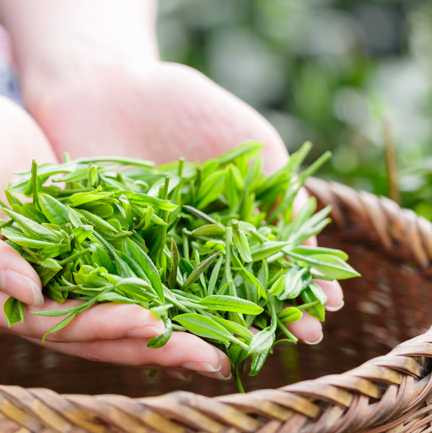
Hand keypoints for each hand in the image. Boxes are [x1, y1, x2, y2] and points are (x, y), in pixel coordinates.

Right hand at [0, 88, 231, 378]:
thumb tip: (28, 291)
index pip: (50, 324)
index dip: (101, 327)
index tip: (153, 324)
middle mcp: (17, 300)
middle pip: (86, 334)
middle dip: (146, 346)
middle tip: (208, 359)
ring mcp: (45, 281)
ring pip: (105, 319)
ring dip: (157, 337)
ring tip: (212, 352)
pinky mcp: (70, 258)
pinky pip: (113, 286)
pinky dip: (149, 300)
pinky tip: (192, 312)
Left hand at [24, 57, 343, 344]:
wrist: (104, 84)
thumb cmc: (181, 105)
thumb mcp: (247, 139)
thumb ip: (278, 189)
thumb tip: (312, 246)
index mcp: (231, 227)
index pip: (271, 267)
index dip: (300, 288)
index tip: (328, 310)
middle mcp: (195, 252)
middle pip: (238, 293)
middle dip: (273, 317)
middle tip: (306, 340)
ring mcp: (151, 260)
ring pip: (189, 303)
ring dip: (221, 329)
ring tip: (255, 348)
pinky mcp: (103, 261)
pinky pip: (130, 293)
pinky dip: (153, 314)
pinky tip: (178, 334)